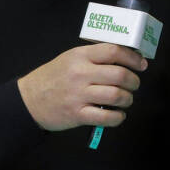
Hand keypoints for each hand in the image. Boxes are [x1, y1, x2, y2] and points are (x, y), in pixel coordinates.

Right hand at [16, 43, 144, 131]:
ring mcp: (79, 95)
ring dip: (128, 99)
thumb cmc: (52, 78)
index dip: (132, 57)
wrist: (29, 100)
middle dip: (134, 81)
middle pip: (120, 75)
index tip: (141, 64)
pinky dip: (118, 117)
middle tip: (134, 84)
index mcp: (80, 56)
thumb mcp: (70, 58)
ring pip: (116, 96)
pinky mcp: (77, 115)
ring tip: (126, 99)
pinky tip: (117, 115)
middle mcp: (80, 74)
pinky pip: (106, 118)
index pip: (113, 51)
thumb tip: (123, 58)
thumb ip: (93, 57)